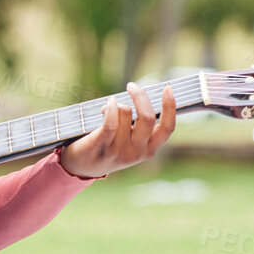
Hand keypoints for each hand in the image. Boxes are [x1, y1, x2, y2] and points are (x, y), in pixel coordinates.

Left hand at [58, 82, 176, 178]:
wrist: (84, 167)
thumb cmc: (111, 147)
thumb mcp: (132, 142)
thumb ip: (140, 126)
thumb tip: (144, 96)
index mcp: (149, 149)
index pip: (167, 128)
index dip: (170, 106)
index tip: (167, 88)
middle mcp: (137, 152)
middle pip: (147, 117)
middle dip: (140, 96)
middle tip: (132, 86)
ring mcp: (119, 151)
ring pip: (126, 113)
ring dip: (117, 104)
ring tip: (109, 107)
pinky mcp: (101, 147)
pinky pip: (111, 122)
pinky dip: (111, 107)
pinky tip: (108, 103)